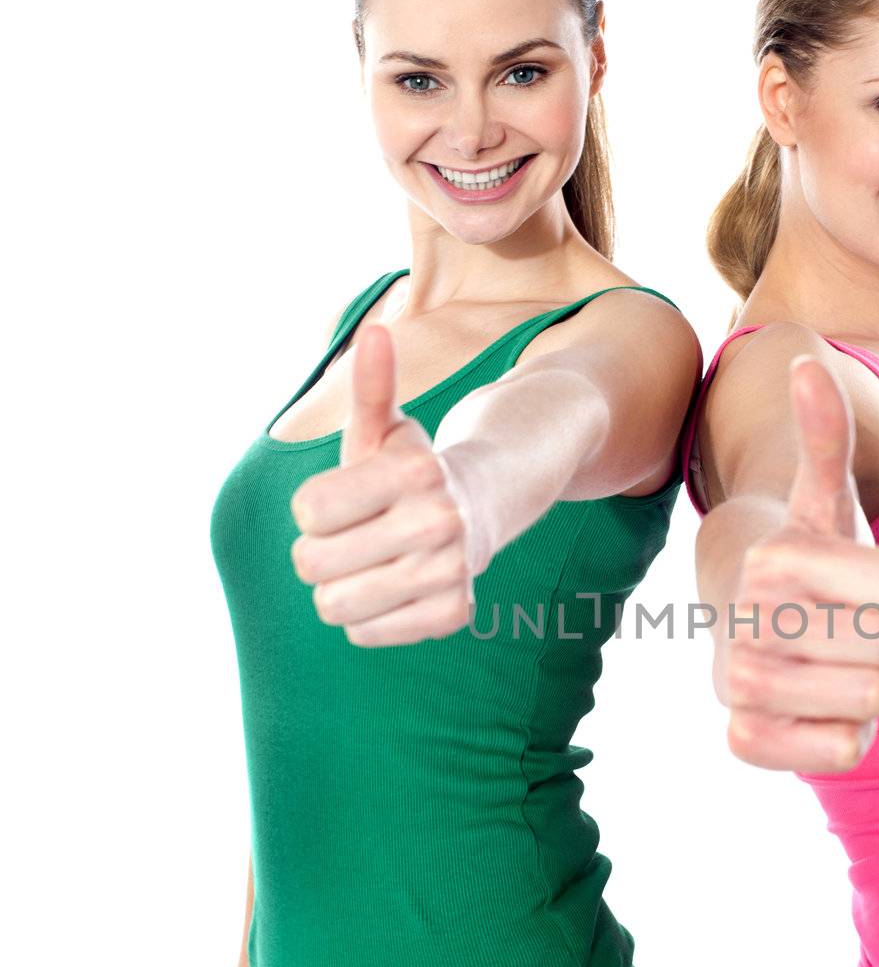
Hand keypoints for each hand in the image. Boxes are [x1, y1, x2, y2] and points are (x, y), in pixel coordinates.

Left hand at [288, 323, 481, 644]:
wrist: (482, 509)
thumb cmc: (411, 470)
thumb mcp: (385, 430)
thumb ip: (372, 387)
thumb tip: (376, 333)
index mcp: (413, 473)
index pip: (307, 511)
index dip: (312, 508)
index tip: (340, 502)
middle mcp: (438, 523)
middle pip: (311, 565)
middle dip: (318, 553)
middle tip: (350, 539)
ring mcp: (448, 573)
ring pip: (334, 607)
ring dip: (339, 589)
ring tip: (367, 567)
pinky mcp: (451, 614)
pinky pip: (365, 634)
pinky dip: (368, 619)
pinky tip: (392, 590)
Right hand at [716, 355, 878, 773]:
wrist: (744, 622)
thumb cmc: (805, 557)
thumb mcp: (823, 495)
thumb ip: (825, 435)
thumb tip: (808, 363)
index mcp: (776, 558)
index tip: (859, 576)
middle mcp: (748, 622)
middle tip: (844, 622)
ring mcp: (742, 686)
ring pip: (873, 701)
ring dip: (867, 685)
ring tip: (832, 661)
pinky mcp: (745, 740)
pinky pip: (843, 752)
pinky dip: (846, 734)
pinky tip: (817, 704)